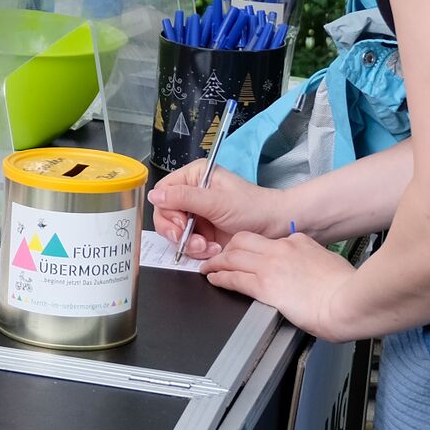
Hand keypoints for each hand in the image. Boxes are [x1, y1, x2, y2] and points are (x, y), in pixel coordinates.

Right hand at [149, 162, 291, 259]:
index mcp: (195, 178)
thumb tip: (154, 196)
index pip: (164, 191)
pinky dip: (198, 251)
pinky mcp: (203, 233)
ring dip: (189, 243)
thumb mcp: (217, 201)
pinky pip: (187, 245)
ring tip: (207, 246)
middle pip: (165, 214)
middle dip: (176, 231)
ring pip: (174, 233)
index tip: (180, 222)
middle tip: (188, 238)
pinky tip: (213, 249)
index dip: (167, 209)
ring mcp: (197, 215)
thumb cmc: (253, 207)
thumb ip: (184, 198)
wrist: (275, 227)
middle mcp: (193, 195)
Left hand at [195, 227, 358, 340]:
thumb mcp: (329, 264)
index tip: (248, 252)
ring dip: (216, 262)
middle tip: (219, 256)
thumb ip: (312, 262)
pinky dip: (219, 277)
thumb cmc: (345, 289)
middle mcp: (281, 248)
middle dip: (228, 247)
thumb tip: (307, 270)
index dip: (253, 246)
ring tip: (208, 267)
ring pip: (232, 256)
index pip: (268, 239)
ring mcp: (271, 265)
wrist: (347, 301)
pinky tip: (213, 279)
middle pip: (243, 240)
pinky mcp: (264, 285)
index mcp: (299, 241)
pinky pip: (233, 277)